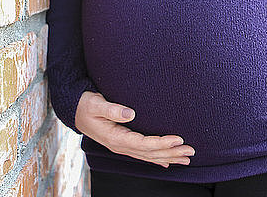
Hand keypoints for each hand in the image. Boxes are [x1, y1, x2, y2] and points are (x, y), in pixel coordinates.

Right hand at [75, 91, 195, 167]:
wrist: (74, 111)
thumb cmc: (85, 105)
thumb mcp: (95, 103)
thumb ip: (113, 109)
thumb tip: (131, 113)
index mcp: (115, 138)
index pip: (144, 144)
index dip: (162, 142)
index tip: (178, 139)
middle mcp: (120, 146)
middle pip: (150, 153)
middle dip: (171, 152)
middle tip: (191, 151)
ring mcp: (121, 147)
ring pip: (148, 156)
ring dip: (168, 157)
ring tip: (186, 158)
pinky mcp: (123, 144)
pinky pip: (142, 155)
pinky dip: (157, 159)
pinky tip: (168, 162)